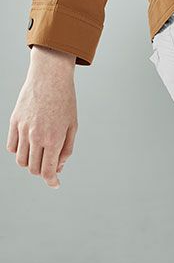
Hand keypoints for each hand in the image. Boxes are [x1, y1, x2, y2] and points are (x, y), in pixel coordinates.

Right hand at [6, 45, 77, 188]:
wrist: (50, 78)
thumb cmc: (66, 101)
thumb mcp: (73, 126)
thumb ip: (66, 149)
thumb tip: (58, 167)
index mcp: (54, 139)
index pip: (48, 170)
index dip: (51, 181)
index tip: (55, 184)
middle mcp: (36, 136)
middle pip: (33, 168)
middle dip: (42, 171)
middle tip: (51, 164)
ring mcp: (23, 129)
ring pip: (21, 160)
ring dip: (31, 163)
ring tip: (41, 153)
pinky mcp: (14, 122)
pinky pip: (12, 147)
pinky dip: (20, 151)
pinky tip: (30, 145)